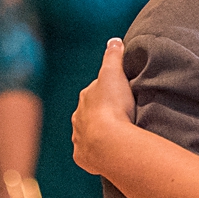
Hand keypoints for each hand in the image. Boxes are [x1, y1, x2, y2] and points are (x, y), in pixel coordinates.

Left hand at [72, 38, 136, 175]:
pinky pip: (90, 154)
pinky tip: (108, 154)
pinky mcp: (83, 157)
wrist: (109, 143)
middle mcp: (78, 117)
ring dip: (97, 134)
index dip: (107, 91)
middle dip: (100, 114)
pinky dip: (96, 153)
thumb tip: (114, 40)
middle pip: (89, 113)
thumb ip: (113, 56)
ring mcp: (80, 139)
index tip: (119, 94)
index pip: (95, 91)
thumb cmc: (113, 106)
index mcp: (86, 97)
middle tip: (119, 116)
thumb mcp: (114, 74)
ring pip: (87, 133)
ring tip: (115, 137)